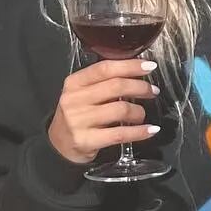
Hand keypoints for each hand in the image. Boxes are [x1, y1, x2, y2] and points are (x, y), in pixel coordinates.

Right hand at [47, 59, 161, 164]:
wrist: (59, 145)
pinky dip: (139, 132)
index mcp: (74, 83)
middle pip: (116, 86)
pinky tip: (150, 130)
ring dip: (139, 111)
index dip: (130, 65)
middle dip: (140, 87)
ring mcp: (79, 121)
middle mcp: (74, 100)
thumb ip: (103, 82)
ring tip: (142, 114)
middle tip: (152, 91)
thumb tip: (136, 72)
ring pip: (120, 109)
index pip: (105, 68)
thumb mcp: (82, 93)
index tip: (149, 66)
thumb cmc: (77, 115)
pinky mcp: (86, 140)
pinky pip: (120, 134)